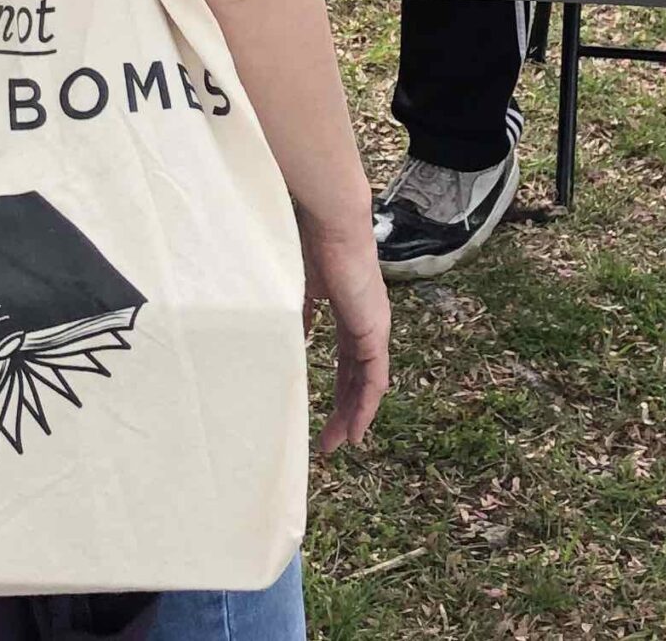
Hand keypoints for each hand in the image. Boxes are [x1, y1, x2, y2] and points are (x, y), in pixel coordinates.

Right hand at [301, 213, 389, 456]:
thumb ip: (301, 317)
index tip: (324, 414)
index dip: (338, 390)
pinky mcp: (375, 330)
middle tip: (329, 441)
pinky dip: (366, 406)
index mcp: (350, 313)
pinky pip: (375, 378)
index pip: (347, 361)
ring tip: (340, 443)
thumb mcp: (302, 289)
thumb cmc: (312, 244)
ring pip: (368, 383)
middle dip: (344, 411)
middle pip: (358, 378)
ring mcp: (374, 328)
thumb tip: (290, 340)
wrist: (331, 222)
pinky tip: (356, 428)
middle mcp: (367, 323)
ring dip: (355, 415)